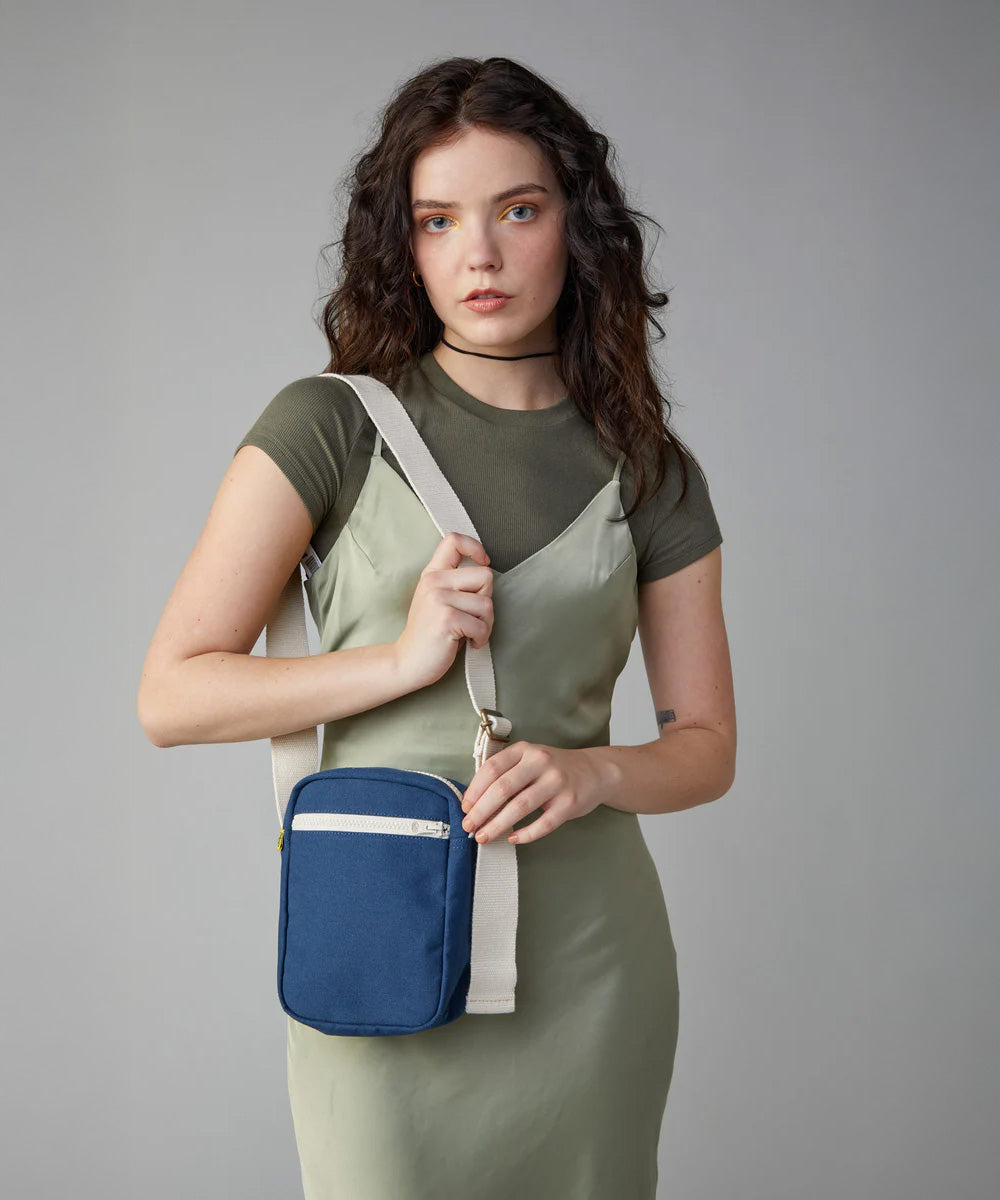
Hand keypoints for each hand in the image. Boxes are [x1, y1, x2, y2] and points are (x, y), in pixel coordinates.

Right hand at [394, 531, 493, 689]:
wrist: (408, 662)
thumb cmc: (429, 633)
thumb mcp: (435, 598)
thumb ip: (454, 581)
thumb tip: (485, 571)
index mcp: (432, 573)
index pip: (454, 541)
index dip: (475, 548)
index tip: (482, 563)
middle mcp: (434, 581)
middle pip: (485, 576)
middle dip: (486, 600)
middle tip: (473, 617)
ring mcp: (439, 599)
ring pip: (487, 603)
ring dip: (485, 623)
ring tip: (470, 632)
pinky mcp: (446, 618)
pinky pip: (482, 624)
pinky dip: (481, 638)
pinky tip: (469, 642)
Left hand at [459, 741, 607, 845]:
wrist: (595, 771)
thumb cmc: (553, 769)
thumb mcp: (529, 760)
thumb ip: (506, 774)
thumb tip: (474, 802)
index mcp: (525, 750)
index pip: (492, 768)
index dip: (475, 790)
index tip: (465, 808)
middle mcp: (540, 761)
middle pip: (503, 788)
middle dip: (481, 811)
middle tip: (469, 827)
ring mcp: (557, 782)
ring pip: (520, 807)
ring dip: (497, 825)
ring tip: (484, 837)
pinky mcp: (569, 802)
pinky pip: (543, 823)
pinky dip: (525, 834)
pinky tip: (512, 838)